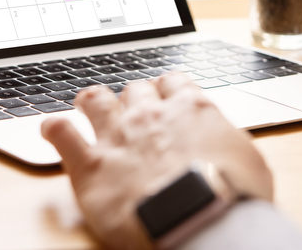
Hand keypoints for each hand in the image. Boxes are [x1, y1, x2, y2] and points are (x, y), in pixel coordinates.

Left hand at [41, 73, 273, 249]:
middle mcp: (150, 114)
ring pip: (95, 100)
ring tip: (87, 105)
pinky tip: (52, 129)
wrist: (200, 219)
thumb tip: (228, 148)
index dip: (166, 90)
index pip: (173, 82)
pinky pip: (62, 133)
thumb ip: (229, 144)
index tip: (164, 98)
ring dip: (91, 101)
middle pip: (133, 89)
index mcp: (191, 108)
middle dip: (132, 99)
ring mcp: (117, 136)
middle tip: (131, 113)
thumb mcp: (250, 162)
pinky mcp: (91, 165)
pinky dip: (54, 129)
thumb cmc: (233, 197)